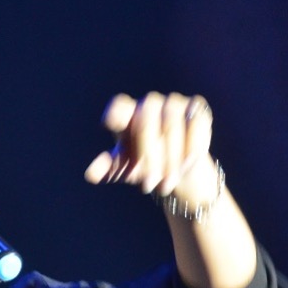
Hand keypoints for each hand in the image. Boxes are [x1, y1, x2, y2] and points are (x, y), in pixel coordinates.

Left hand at [84, 92, 215, 198]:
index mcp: (127, 115)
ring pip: (171, 123)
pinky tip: (188, 163)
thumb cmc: (145, 166)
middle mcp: (149, 104)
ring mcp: (174, 102)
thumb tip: (90, 174)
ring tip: (167, 183)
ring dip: (171, 157)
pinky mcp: (196, 108)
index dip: (115, 114)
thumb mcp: (125, 169)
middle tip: (148, 185)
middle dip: (148, 156)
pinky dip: (193, 144)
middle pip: (145, 120)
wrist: (178, 170)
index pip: (118, 106)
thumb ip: (108, 168)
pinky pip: (196, 122)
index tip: (109, 125)